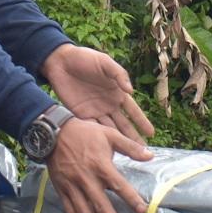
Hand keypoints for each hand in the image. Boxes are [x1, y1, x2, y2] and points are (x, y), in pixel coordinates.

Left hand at [41, 44, 155, 142]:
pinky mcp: (81, 115)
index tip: (151, 133)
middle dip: (133, 137)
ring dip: (118, 142)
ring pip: (110, 130)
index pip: (132, 110)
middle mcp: (108, 105)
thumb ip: (119, 75)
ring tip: (128, 154)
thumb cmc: (85, 58)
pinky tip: (105, 149)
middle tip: (143, 152)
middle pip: (124, 124)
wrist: (60, 62)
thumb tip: (131, 91)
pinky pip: (92, 128)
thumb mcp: (104, 62)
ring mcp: (95, 111)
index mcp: (117, 92)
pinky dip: (99, 138)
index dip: (141, 121)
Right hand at [45, 118, 151, 212]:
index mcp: (100, 165)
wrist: (53, 132)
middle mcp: (87, 179)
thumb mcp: (109, 134)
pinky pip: (70, 210)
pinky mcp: (62, 190)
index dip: (130, 198)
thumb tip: (150, 156)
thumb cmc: (85, 133)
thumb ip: (130, 147)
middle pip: (101, 206)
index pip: (118, 185)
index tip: (141, 211)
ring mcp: (73, 187)